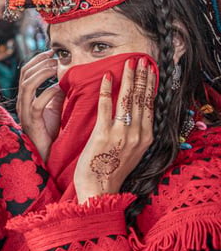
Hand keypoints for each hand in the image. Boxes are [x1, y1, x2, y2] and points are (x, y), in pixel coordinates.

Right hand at [17, 50, 63, 160]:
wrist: (46, 153)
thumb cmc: (50, 131)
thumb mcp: (54, 108)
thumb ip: (57, 94)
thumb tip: (65, 80)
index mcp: (25, 98)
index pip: (26, 73)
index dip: (37, 60)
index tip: (52, 52)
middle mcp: (22, 102)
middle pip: (24, 75)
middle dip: (40, 63)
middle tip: (55, 57)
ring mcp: (25, 112)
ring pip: (27, 86)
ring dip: (42, 74)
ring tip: (56, 67)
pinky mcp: (32, 122)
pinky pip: (37, 104)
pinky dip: (47, 93)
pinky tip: (58, 88)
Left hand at [73, 57, 155, 202]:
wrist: (99, 190)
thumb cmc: (110, 171)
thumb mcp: (131, 153)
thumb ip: (133, 135)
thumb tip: (131, 118)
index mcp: (145, 138)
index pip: (150, 105)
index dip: (150, 86)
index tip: (150, 70)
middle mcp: (137, 134)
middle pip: (142, 99)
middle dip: (142, 76)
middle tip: (141, 60)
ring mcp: (121, 133)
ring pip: (128, 99)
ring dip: (128, 78)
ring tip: (128, 63)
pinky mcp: (103, 134)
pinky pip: (106, 107)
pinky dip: (107, 90)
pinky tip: (106, 77)